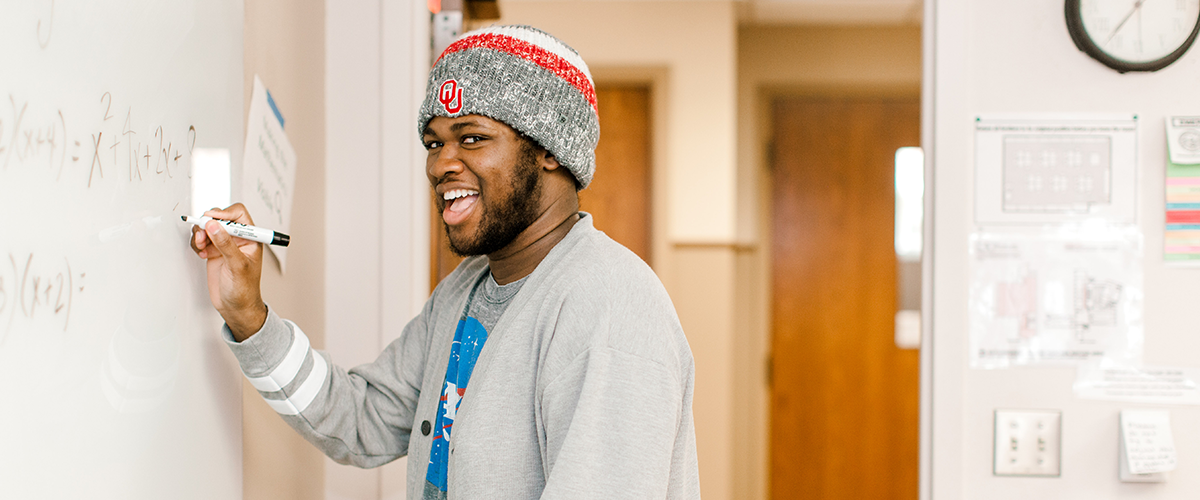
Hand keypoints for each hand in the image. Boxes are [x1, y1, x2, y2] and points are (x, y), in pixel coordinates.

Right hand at [190, 203, 266, 340]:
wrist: (235, 307)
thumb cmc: (245, 290)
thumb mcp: (237, 265)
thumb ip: (225, 244)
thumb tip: (214, 225)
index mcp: (251, 238)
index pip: (239, 214)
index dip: (225, 213)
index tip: (212, 220)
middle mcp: (237, 239)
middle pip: (220, 218)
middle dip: (209, 223)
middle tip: (202, 234)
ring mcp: (224, 245)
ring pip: (208, 228)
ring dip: (201, 233)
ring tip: (200, 245)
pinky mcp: (213, 252)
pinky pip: (202, 239)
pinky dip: (197, 243)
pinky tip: (201, 253)